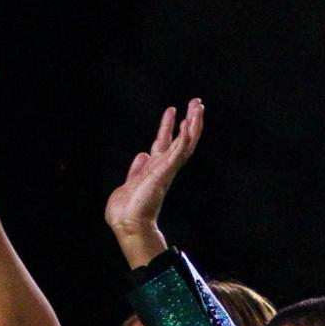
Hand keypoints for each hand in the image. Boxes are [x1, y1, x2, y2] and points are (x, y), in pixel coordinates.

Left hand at [104, 99, 203, 265]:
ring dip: (193, 123)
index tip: (173, 110)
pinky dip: (186, 136)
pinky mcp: (166, 171)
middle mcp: (163, 167)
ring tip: (198, 105)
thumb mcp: (130, 181)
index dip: (169, 126)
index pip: (166, 143)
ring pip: (185, 142)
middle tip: (196, 102)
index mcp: (154, 168)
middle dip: (189, 120)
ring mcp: (167, 168)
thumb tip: (141, 155)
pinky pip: (180, 151)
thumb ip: (137, 169)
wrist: (127, 222)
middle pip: (181, 139)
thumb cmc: (126, 209)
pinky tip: (189, 122)